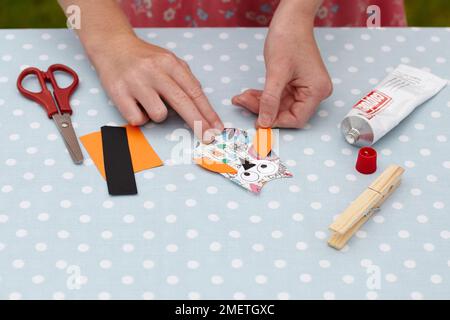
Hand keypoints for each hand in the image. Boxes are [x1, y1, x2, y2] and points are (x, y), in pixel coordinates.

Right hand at [92, 35, 222, 140]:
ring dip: (158, 115)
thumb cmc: (144, 58)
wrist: (112, 45)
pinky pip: (137, 119)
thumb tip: (200, 101)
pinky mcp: (118, 93)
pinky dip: (140, 117)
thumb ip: (186, 78)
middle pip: (182, 103)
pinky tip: (136, 104)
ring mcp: (135, 82)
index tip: (217, 127)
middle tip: (208, 137)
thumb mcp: (168, 60)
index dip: (208, 112)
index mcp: (170, 63)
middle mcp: (154, 71)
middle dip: (198, 123)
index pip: (194, 92)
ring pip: (159, 115)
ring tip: (149, 102)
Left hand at [232, 3, 331, 127]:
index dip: (276, 121)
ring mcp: (305, 88)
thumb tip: (264, 122)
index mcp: (316, 91)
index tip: (257, 121)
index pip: (297, 119)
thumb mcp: (276, 72)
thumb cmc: (288, 39)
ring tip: (242, 96)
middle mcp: (314, 92)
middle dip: (263, 109)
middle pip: (286, 112)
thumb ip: (270, 100)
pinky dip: (263, 96)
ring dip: (259, 103)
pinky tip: (249, 93)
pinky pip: (278, 96)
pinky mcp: (295, 84)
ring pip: (279, 105)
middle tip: (242, 102)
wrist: (290, 19)